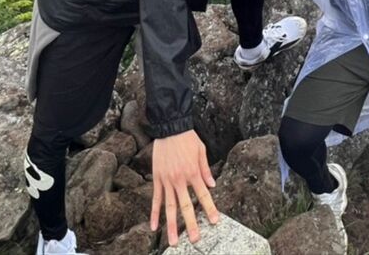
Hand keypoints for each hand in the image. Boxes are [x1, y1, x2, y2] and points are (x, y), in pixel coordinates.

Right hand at [150, 130, 218, 246]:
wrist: (169, 127)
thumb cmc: (187, 138)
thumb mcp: (201, 151)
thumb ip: (205, 169)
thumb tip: (212, 185)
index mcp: (193, 173)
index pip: (204, 195)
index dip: (210, 209)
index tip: (214, 221)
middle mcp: (180, 180)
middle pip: (186, 206)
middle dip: (191, 224)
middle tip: (195, 239)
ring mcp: (167, 180)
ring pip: (169, 207)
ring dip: (171, 225)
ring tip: (173, 241)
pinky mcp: (157, 178)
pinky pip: (156, 199)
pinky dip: (154, 213)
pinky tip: (154, 226)